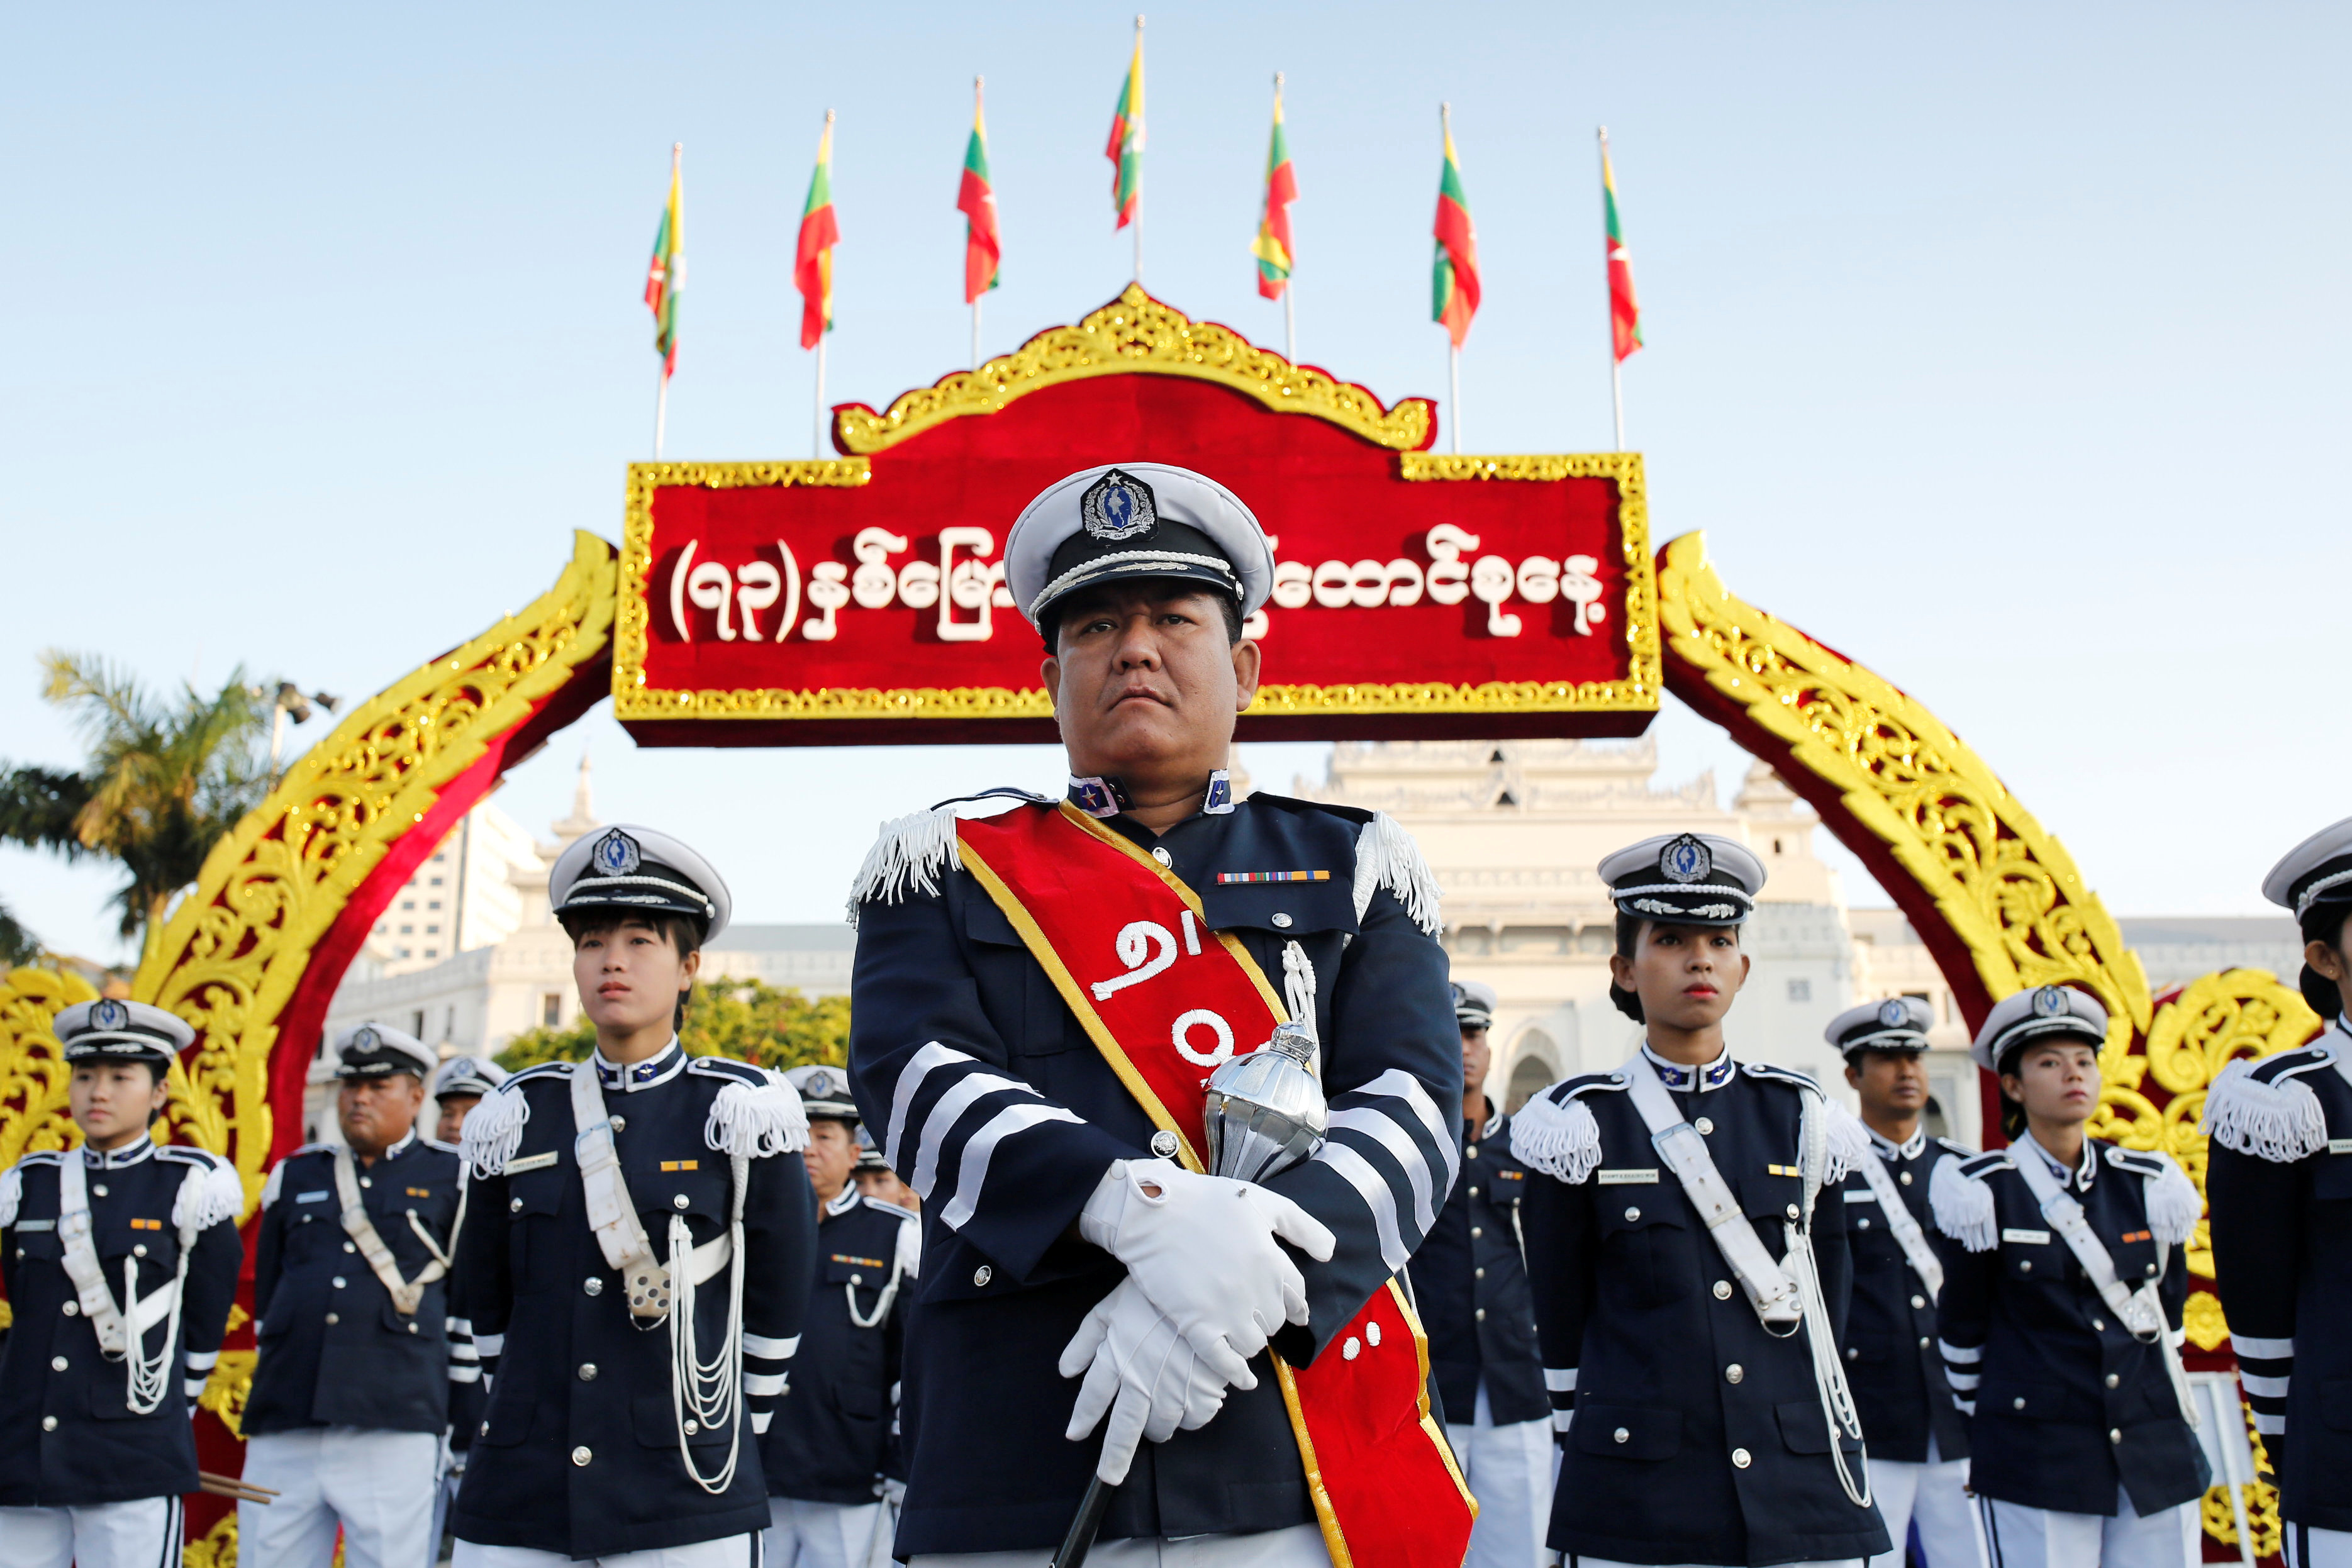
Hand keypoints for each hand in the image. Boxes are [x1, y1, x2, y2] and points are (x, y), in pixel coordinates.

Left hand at [1060, 1278, 1238, 1483]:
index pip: (1093, 1398)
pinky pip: (1195, 1418)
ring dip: (1159, 1428)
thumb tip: (1064, 1370)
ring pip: (1162, 1426)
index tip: (1075, 1435)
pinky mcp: (1203, 1387)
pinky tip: (1192, 1399)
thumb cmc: (1154, 1292)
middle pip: (1124, 1428)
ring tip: (1161, 1416)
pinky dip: (1192, 1415)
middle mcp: (1140, 1378)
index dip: (1083, 1419)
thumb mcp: (1112, 1307)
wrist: (1202, 1281)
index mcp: (1116, 1357)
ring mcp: (1172, 1386)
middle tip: (1110, 1476)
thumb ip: (1086, 1341)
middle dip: (1114, 1456)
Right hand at [1078, 1159, 1335, 1383]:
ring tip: (1243, 1334)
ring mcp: (1226, 1310)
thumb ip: (1302, 1226)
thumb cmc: (1206, 1201)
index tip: (1295, 1312)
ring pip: (1254, 1344)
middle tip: (1257, 1313)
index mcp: (1271, 1260)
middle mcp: (1255, 1289)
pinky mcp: (1196, 1325)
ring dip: (1253, 1341)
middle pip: (1276, 1321)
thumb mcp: (1263, 1202)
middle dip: (1270, 1318)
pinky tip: (1244, 1381)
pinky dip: (1237, 1375)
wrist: (1152, 1211)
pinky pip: (1224, 1362)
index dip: (1296, 1304)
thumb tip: (1329, 1252)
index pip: (1296, 1294)